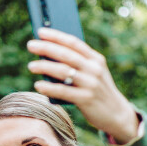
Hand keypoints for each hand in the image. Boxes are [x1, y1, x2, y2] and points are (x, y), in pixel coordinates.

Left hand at [27, 27, 138, 142]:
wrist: (116, 114)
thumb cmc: (97, 92)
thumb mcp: (92, 74)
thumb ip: (77, 65)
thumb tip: (48, 58)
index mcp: (96, 59)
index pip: (74, 43)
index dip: (56, 36)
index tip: (40, 31)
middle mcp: (94, 69)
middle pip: (66, 55)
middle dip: (46, 48)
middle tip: (30, 45)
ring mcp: (91, 84)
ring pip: (63, 71)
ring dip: (45, 67)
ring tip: (31, 66)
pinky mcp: (86, 99)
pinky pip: (63, 91)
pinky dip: (49, 88)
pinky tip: (38, 85)